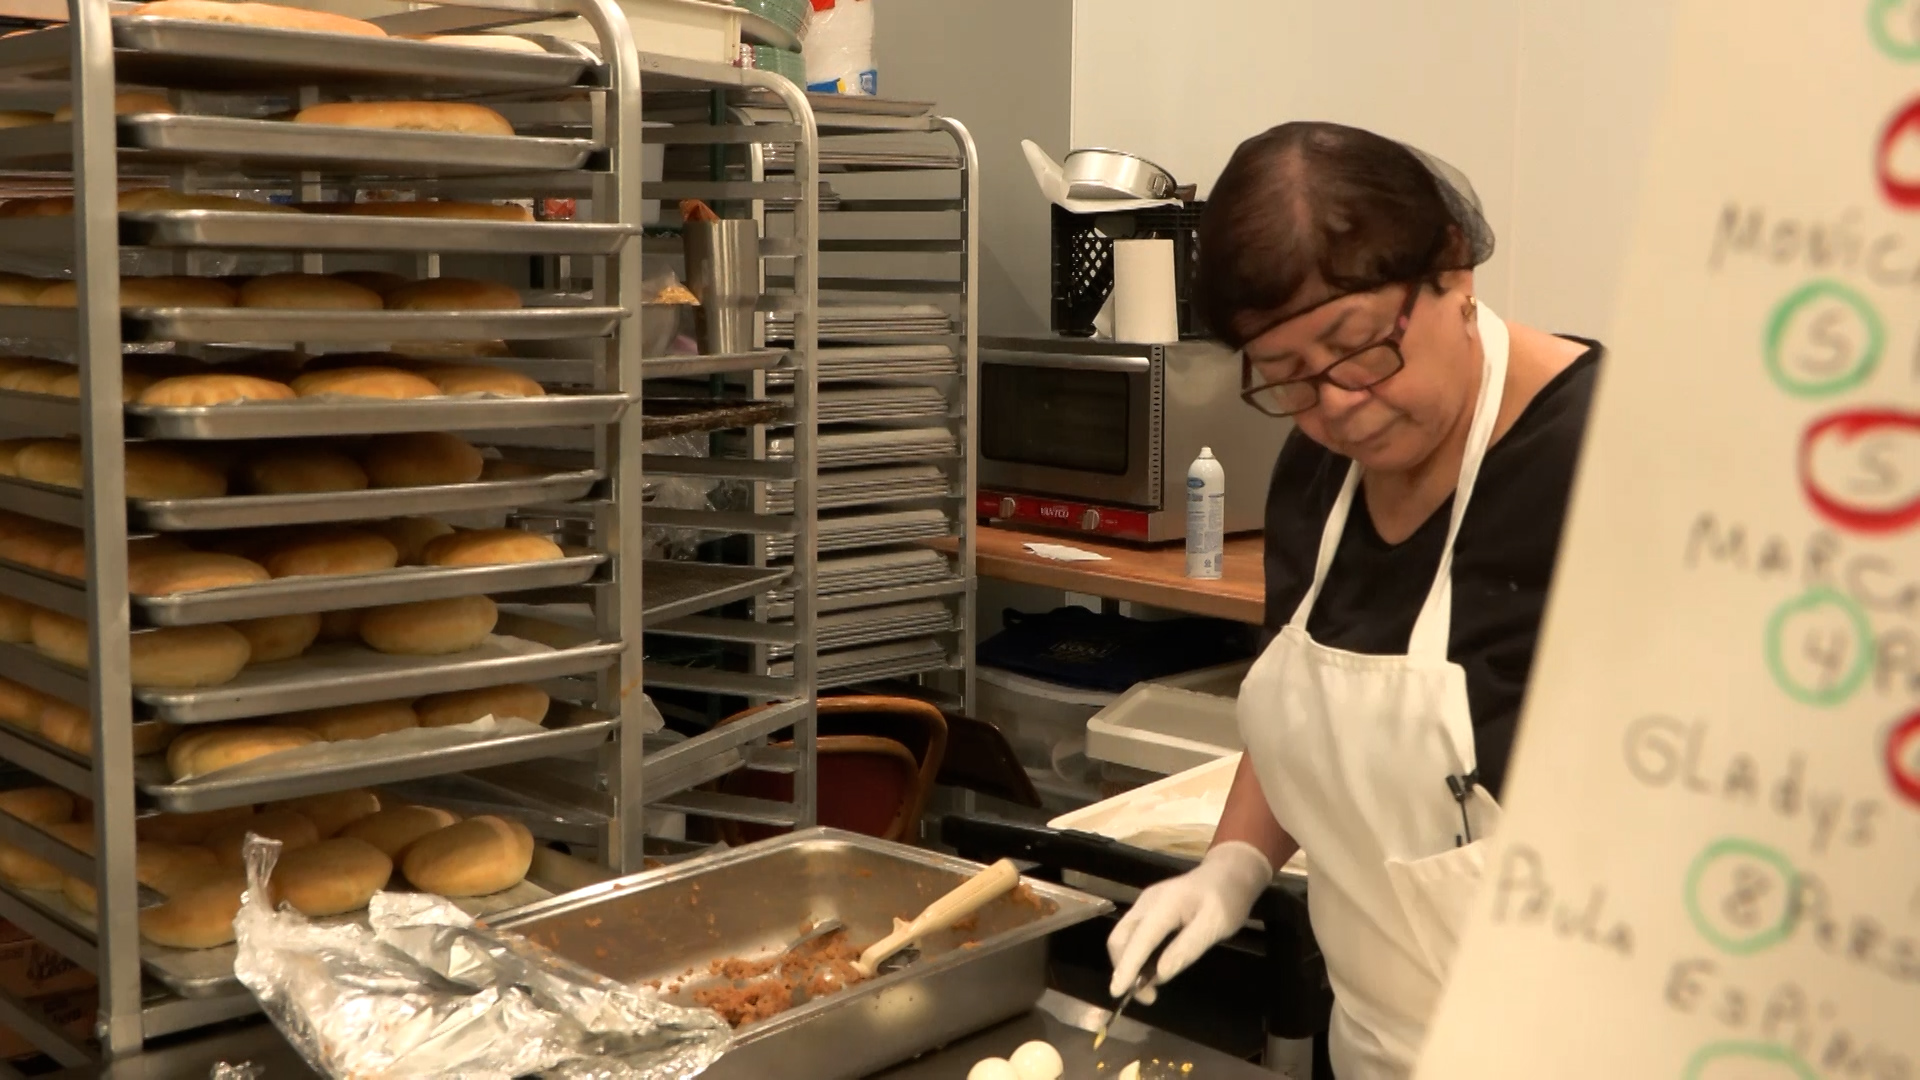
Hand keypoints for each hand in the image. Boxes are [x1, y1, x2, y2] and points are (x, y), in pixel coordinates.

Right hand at [1106, 841, 1273, 1003]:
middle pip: (1121, 937)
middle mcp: (1147, 902)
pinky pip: (1132, 934)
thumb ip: (1187, 949)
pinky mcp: (1147, 909)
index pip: (1140, 939)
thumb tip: (1159, 975)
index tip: (1117, 993)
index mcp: (1165, 904)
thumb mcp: (1216, 925)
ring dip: (1127, 963)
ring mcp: (1145, 904)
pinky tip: (1149, 969)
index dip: (1127, 967)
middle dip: (1123, 968)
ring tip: (1147, 988)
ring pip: (1123, 936)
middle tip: (1145, 996)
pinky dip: (1135, 955)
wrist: (1230, 873)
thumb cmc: (1227, 900)